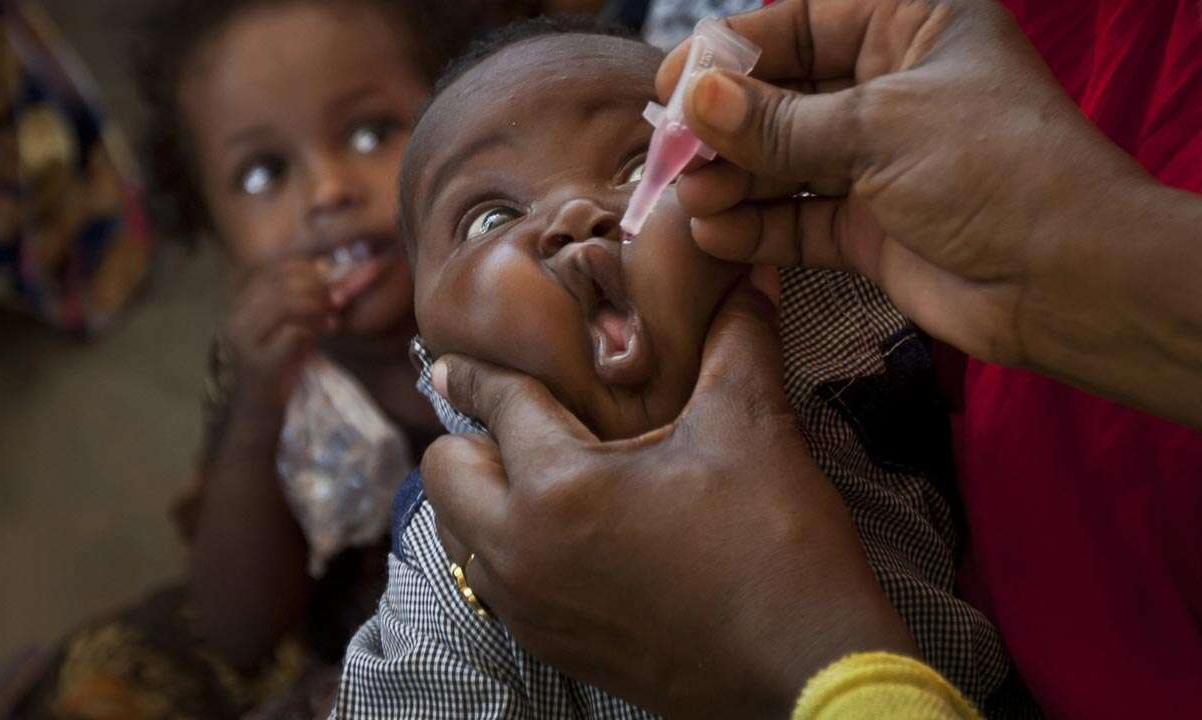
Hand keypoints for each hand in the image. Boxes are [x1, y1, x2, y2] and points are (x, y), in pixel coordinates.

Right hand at [222, 258, 342, 414]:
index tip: (328, 282)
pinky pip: (293, 333)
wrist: (251, 420)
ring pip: (286, 303)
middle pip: (281, 284)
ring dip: (317, 307)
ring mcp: (243, 343)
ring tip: (331, 319)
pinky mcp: (257, 366)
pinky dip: (314, 330)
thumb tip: (329, 276)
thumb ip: (300, 307)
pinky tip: (325, 335)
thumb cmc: (273, 376)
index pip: (272, 271)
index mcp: (238, 308)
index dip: (305, 270)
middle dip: (316, 288)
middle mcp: (235, 320)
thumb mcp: (285, 333)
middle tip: (336, 302)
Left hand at [423, 279, 916, 717]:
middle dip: (471, 437)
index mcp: (558, 488)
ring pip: (457, 534)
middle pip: (443, 473)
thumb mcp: (752, 428)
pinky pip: (491, 583)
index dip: (480, 371)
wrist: (806, 669)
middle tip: (522, 422)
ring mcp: (531, 608)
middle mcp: (521, 552)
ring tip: (539, 475)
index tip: (453, 361)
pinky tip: (563, 534)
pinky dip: (506, 548)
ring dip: (482, 496)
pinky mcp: (551, 646)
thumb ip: (736, 339)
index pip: (496, 404)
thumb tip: (749, 274)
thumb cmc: (776, 547)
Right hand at [659, 0, 1152, 370]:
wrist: (1066, 282)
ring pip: (784, 161)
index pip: (802, 24)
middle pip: (783, 96)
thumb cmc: (996, 171)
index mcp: (912, 25)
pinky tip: (716, 235)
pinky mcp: (870, 227)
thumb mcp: (877, 128)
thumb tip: (695, 100)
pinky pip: (799, 220)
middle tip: (673, 154)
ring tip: (692, 199)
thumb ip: (778, 122)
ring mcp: (879, 161)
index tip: (675, 83)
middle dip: (726, 126)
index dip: (734, 51)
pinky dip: (757, 227)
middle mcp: (891, 88)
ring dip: (734, 180)